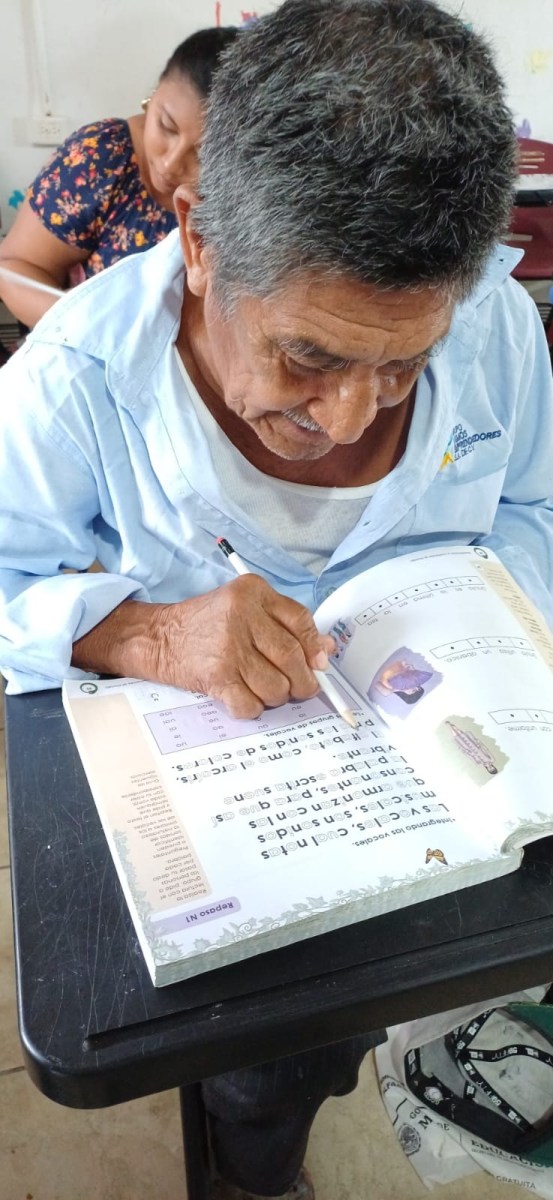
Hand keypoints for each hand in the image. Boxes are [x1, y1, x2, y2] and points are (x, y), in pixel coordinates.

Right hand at [156, 575, 335, 717]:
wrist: (160, 637)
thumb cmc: (208, 624)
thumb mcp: (245, 608)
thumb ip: (286, 623)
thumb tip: (325, 651)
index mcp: (253, 593)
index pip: (300, 620)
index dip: (315, 647)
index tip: (319, 664)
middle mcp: (241, 616)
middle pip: (292, 657)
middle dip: (303, 681)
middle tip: (301, 688)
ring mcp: (228, 648)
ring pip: (276, 686)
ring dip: (277, 696)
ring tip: (266, 689)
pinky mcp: (216, 677)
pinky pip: (251, 705)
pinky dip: (254, 708)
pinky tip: (245, 697)